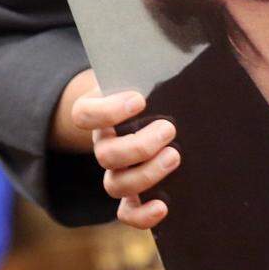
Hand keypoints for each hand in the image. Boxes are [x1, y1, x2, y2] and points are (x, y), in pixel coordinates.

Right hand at [64, 79, 175, 230]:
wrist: (154, 115)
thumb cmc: (151, 88)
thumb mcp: (146, 74)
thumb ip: (154, 69)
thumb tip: (183, 54)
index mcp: (98, 114)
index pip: (85, 114)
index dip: (108, 111)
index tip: (139, 100)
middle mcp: (103, 144)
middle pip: (107, 155)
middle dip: (139, 146)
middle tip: (168, 129)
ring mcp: (116, 171)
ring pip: (115, 184)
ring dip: (145, 174)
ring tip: (174, 156)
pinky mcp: (132, 193)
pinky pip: (127, 212)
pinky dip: (142, 215)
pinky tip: (162, 206)